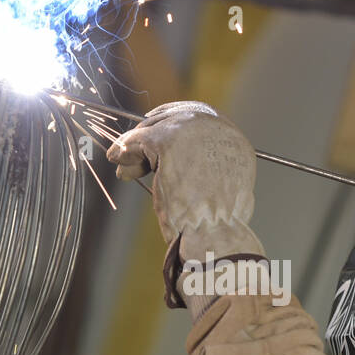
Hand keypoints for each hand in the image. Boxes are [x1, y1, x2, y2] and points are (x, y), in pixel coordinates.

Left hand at [107, 101, 263, 263]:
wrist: (214, 234)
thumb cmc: (216, 225)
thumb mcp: (220, 189)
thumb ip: (204, 169)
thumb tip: (173, 164)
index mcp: (235, 142)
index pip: (200, 120)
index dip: (173, 127)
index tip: (153, 136)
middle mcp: (219, 129)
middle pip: (176, 119)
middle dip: (152, 137)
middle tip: (134, 155)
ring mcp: (194, 131)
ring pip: (155, 128)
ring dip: (136, 146)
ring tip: (127, 167)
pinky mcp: (168, 140)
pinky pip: (139, 139)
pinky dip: (126, 150)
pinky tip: (119, 162)